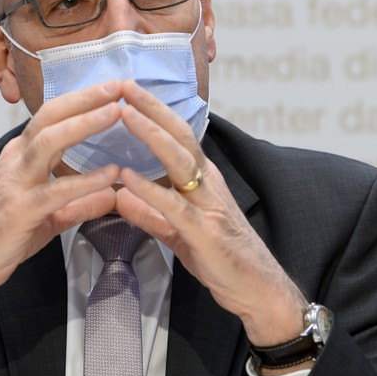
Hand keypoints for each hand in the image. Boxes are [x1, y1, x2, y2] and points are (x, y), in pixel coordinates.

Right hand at [0, 80, 122, 373]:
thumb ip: (81, 202)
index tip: (113, 87)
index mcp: (20, 154)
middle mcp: (15, 160)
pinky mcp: (20, 210)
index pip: (52, 115)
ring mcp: (15, 183)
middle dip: (86, 97)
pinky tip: (112, 174)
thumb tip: (113, 192)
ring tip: (117, 112)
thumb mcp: (48, 215)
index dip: (82, 98)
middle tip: (119, 84)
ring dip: (85, 123)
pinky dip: (87, 180)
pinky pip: (57, 189)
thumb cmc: (2, 235)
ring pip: (49, 141)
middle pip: (50, 116)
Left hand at [114, 80, 307, 349]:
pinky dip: (148, 190)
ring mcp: (209, 205)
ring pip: (180, 161)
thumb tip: (118, 194)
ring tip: (125, 114)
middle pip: (180, 136)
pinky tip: (126, 178)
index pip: (178, 135)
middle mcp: (209, 184)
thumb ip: (149, 212)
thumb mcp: (178, 232)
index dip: (154, 111)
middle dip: (152, 109)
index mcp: (204, 180)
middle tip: (125, 84)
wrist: (258, 291)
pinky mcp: (204, 232)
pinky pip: (173, 206)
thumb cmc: (221, 259)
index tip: (129, 90)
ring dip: (151, 135)